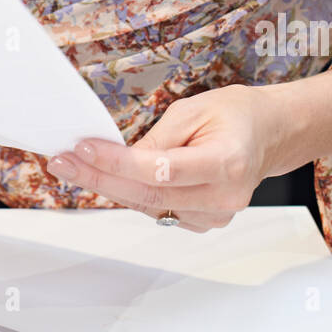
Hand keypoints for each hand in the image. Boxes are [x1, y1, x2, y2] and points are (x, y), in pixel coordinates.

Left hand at [46, 85, 275, 231]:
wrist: (269, 134)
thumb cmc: (235, 115)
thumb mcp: (194, 109)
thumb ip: (158, 138)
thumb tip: (119, 157)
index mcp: (226, 163)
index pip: (161, 169)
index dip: (118, 162)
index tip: (83, 148)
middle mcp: (224, 197)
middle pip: (149, 194)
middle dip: (99, 177)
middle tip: (61, 162)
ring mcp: (216, 215)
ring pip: (150, 206)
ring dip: (110, 186)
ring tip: (75, 166)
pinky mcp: (206, 222)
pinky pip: (160, 210)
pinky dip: (133, 194)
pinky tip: (109, 177)